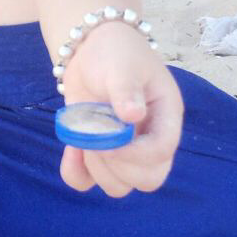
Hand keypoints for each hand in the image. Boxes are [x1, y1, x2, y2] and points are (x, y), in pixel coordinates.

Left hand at [58, 21, 183, 197]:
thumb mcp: (122, 63)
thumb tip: (133, 115)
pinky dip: (76, 174)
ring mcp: (124, 150)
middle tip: (98, 137)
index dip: (137, 154)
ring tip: (84, 136)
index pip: (162, 151)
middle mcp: (149, 138)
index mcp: (165, 116)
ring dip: (97, 168)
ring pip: (120, 186)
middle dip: (119, 166)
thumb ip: (126, 88)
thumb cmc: (115, 52)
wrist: (90, 49)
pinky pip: (88, 183)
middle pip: (148, 179)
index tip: (112, 139)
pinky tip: (71, 150)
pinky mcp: (97, 154)